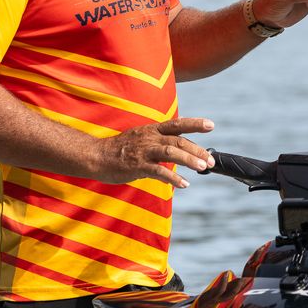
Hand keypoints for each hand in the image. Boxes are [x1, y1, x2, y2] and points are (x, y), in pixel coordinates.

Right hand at [97, 117, 215, 187]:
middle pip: (179, 141)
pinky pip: (158, 171)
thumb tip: (181, 142)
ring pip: (171, 153)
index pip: (177, 123)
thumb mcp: (142, 137)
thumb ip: (160, 139)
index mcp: (152, 130)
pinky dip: (173, 178)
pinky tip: (184, 184)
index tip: (211, 125)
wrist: (96, 156)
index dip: (195, 124)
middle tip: (211, 160)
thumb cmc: (121, 149)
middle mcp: (150, 138)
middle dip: (198, 150)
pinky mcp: (137, 166)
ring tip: (203, 168)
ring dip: (189, 160)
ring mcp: (144, 151)